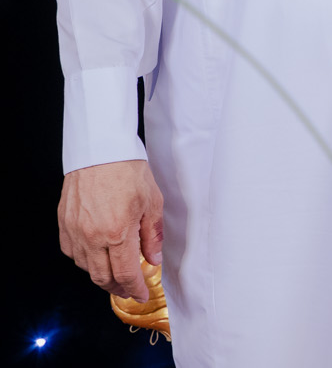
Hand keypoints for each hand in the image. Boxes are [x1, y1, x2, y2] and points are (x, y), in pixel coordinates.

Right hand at [57, 159, 162, 300]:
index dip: (135, 288)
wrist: (101, 150)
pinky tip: (97, 257)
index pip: (125, 274)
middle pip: (103, 277)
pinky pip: (72, 253)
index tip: (142, 294)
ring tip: (116, 273)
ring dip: (101, 276)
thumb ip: (153, 235)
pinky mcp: (64, 224)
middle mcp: (92, 236)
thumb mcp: (153, 201)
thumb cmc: (128, 171)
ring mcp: (75, 231)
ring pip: (85, 268)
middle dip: (118, 288)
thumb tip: (153, 259)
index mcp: (117, 233)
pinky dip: (85, 261)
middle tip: (130, 288)